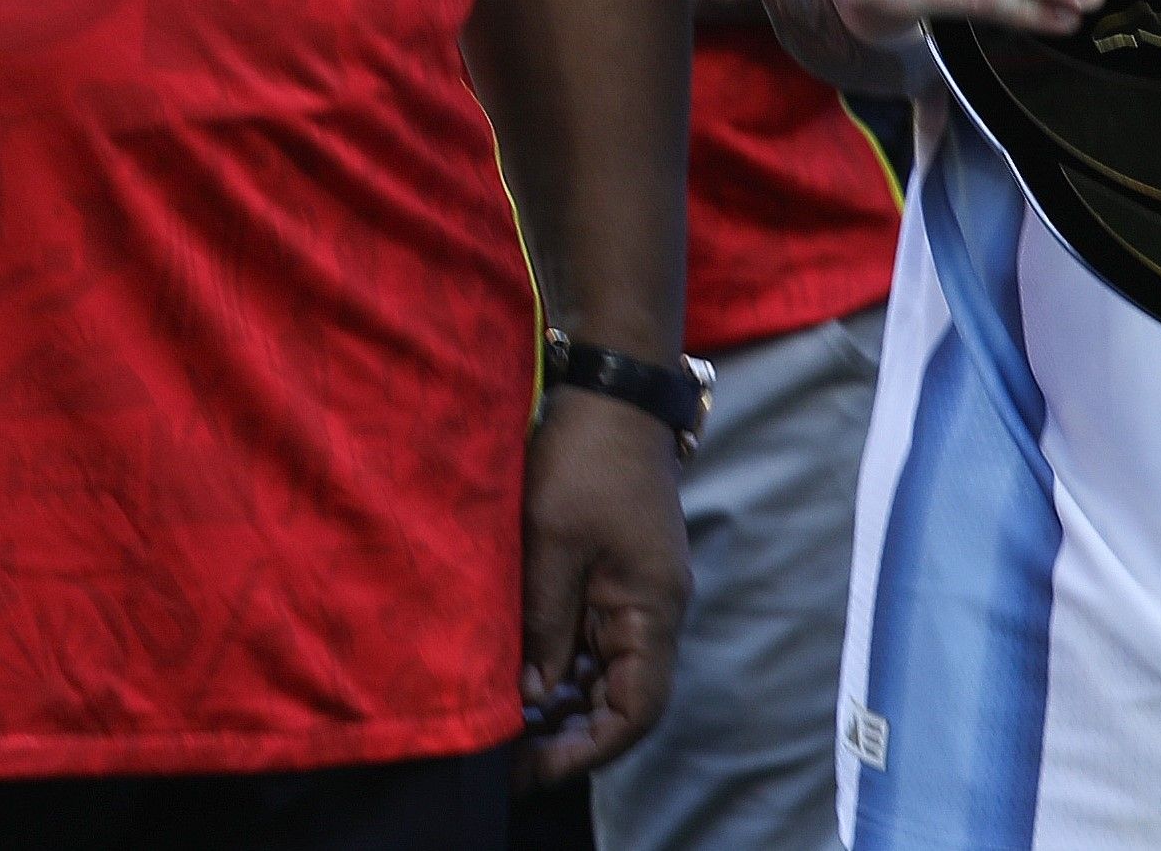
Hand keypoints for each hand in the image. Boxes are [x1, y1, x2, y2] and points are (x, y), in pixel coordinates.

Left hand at [515, 388, 688, 784]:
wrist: (613, 393)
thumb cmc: (586, 459)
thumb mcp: (552, 542)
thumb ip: (543, 622)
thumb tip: (531, 695)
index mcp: (651, 609)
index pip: (636, 709)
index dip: (590, 748)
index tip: (536, 766)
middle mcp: (653, 611)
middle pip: (622, 699)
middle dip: (571, 734)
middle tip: (510, 757)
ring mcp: (636, 594)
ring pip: (605, 673)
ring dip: (563, 702)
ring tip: (507, 726)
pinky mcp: (617, 576)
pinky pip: (594, 639)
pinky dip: (561, 664)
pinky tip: (521, 676)